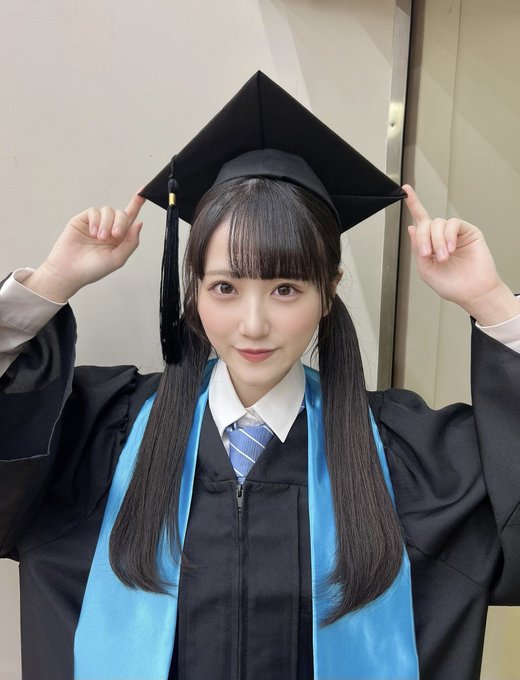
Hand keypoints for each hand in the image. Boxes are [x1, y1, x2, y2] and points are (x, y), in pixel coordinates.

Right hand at [24, 193, 145, 301]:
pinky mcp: (83, 220)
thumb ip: (131, 242)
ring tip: (99, 238)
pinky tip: (92, 233)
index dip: (137, 204)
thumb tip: (139, 223)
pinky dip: (95, 220)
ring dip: (106, 223)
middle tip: (114, 235)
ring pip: (108, 211)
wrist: (69, 271)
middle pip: (122, 214)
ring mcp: (96, 223)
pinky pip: (94, 211)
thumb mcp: (118, 259)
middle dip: (121, 222)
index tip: (144, 192)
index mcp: (120, 239)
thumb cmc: (93, 269)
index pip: (131, 218)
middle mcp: (109, 229)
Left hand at [404, 185, 519, 324]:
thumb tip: (411, 228)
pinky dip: (448, 236)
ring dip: (437, 241)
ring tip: (443, 257)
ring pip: (438, 223)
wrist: (471, 292)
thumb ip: (417, 249)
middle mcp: (441, 236)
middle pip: (425, 223)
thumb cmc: (451, 285)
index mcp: (430, 244)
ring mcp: (455, 233)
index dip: (413, 204)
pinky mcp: (468, 231)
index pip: (420, 220)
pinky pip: (453, 224)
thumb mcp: (426, 269)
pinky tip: (451, 249)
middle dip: (423, 238)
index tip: (405, 190)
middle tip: (428, 254)